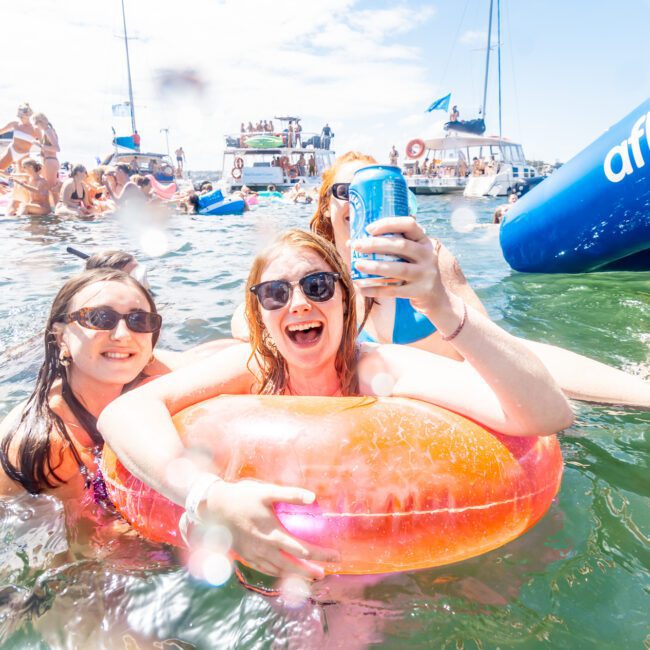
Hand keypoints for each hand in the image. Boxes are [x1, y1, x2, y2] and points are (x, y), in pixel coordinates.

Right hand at [206, 479, 338, 578]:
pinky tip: (282, 572)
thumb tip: (313, 497)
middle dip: (310, 570)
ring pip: (279, 570)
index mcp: (273, 534)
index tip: (335, 555)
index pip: (303, 549)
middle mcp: (265, 549)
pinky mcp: (246, 556)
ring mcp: (254, 555)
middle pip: (292, 565)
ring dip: (296, 575)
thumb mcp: (267, 492)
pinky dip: (278, 573)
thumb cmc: (242, 497)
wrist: (214, 508)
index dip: (321, 554)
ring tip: (309, 577)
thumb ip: (290, 495)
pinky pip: (265, 569)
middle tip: (325, 574)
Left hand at [351, 217, 446, 314]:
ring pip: (399, 269)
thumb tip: (352, 242)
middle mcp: (427, 255)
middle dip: (376, 244)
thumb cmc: (413, 271)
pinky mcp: (419, 291)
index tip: (368, 229)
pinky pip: (394, 291)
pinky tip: (362, 289)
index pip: (409, 224)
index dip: (389, 224)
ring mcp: (425, 274)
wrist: (435, 297)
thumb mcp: (411, 255)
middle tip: (356, 246)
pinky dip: (376, 290)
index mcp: (423, 241)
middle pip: (401, 246)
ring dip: (376, 266)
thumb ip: (390, 247)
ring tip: (358, 265)